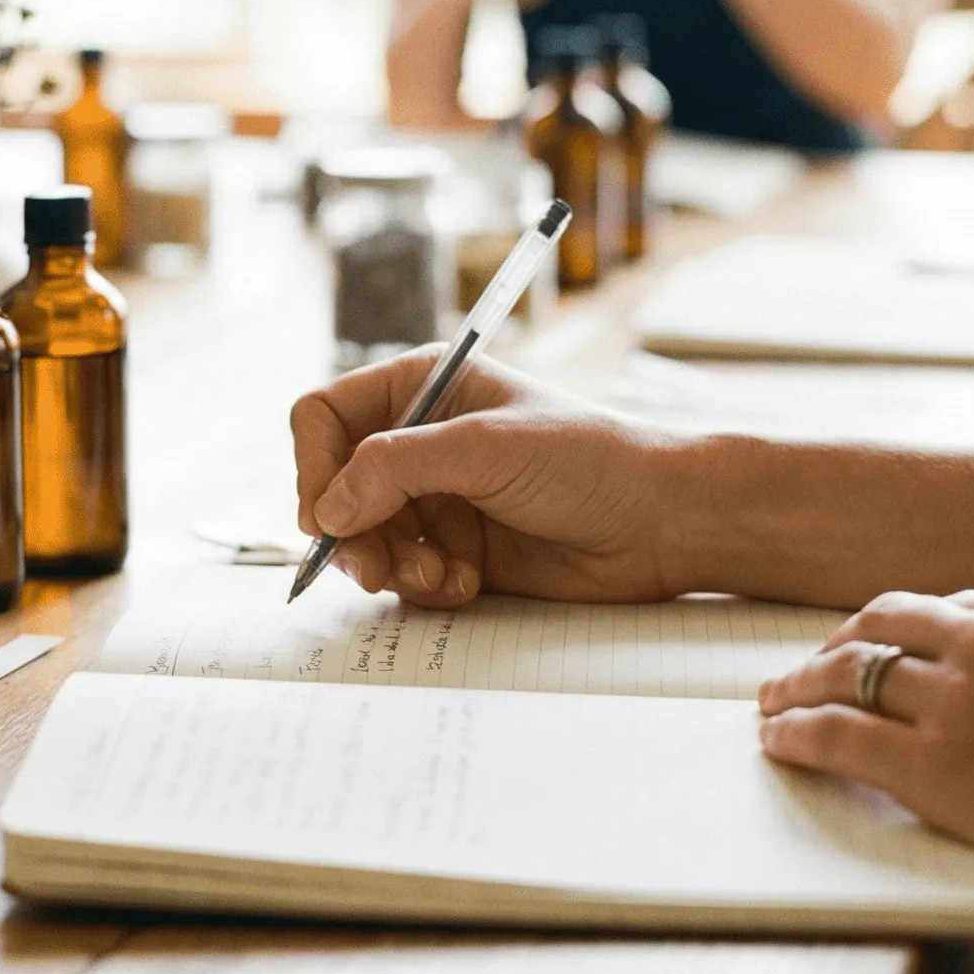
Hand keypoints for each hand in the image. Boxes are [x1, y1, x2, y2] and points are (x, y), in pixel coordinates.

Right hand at [290, 348, 684, 606]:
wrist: (659, 524)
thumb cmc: (588, 461)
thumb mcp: (485, 449)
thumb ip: (396, 469)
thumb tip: (326, 510)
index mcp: (423, 388)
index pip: (325, 417)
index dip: (313, 467)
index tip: (326, 519)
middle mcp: (421, 440)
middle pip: (333, 488)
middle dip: (352, 533)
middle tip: (377, 569)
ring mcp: (436, 497)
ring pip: (363, 539)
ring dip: (390, 566)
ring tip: (441, 575)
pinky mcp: (455, 548)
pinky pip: (403, 575)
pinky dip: (424, 586)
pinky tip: (467, 583)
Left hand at [757, 584, 973, 958]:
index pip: (950, 604)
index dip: (903, 631)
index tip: (877, 646)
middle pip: (889, 621)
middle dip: (841, 645)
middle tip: (810, 669)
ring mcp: (965, 693)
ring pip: (850, 671)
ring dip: (801, 688)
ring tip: (776, 704)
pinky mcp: (934, 760)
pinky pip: (837, 734)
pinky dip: (796, 734)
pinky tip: (778, 741)